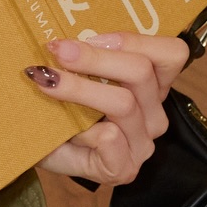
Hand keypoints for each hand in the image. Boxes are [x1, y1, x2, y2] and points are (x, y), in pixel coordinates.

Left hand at [28, 31, 186, 185]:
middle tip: (57, 50)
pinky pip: (110, 138)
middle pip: (141, 72)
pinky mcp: (124, 169)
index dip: (133, 40)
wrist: (34, 148)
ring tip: (47, 83)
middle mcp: (153, 115)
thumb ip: (85, 52)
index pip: (171, 54)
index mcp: (151, 86)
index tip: (90, 37)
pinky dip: (82, 130)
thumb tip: (70, 37)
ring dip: (79, 89)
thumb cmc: (56, 109)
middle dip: (95, 58)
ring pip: (124, 103)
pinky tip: (65, 130)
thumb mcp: (75, 73)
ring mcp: (141, 144)